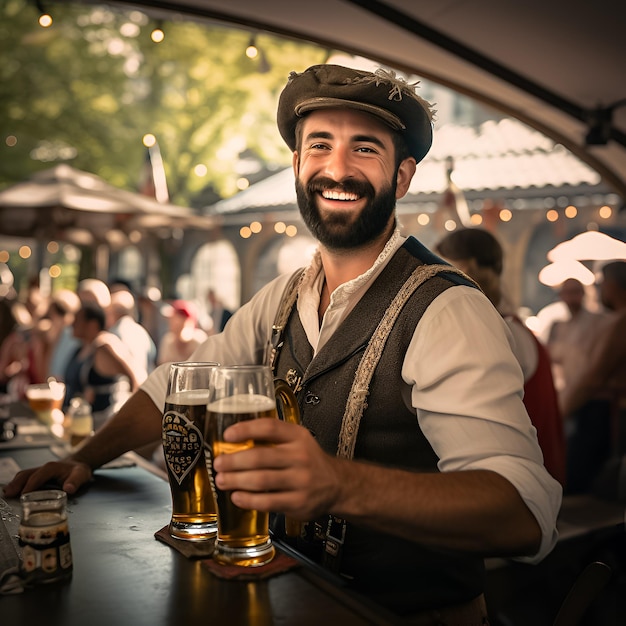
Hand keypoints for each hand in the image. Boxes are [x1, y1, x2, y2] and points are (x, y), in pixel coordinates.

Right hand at [2, 459, 92, 497]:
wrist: (77, 464)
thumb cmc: (78, 470)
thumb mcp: (81, 475)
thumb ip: (75, 481)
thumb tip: (69, 488)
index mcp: (51, 467)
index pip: (37, 476)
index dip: (30, 485)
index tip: (23, 495)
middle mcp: (43, 468)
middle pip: (26, 475)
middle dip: (16, 484)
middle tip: (8, 495)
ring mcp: (38, 471)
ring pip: (23, 476)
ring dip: (14, 484)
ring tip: (7, 494)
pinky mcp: (36, 476)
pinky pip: (24, 479)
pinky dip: (16, 484)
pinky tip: (11, 492)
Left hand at [212, 418, 339, 520]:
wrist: (337, 484)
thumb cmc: (309, 461)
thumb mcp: (297, 441)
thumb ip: (272, 438)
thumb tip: (235, 439)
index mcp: (298, 437)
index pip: (270, 428)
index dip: (246, 429)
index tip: (228, 435)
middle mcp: (300, 457)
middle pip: (260, 456)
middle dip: (234, 461)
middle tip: (219, 463)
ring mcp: (300, 481)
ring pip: (261, 480)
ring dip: (236, 480)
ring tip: (222, 480)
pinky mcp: (298, 502)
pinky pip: (268, 502)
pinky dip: (248, 500)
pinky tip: (237, 497)